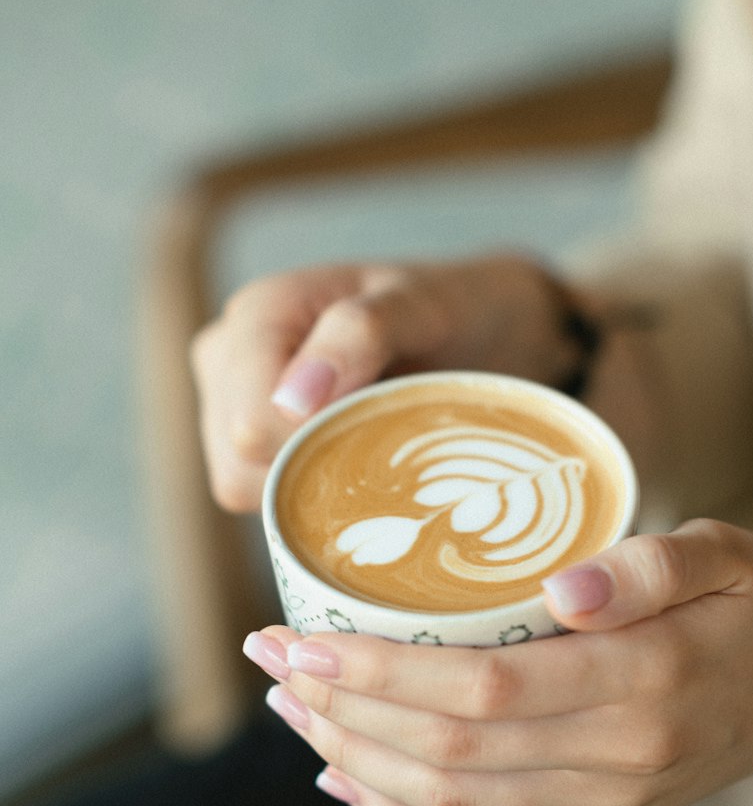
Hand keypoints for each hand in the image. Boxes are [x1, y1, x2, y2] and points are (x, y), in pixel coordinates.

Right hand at [192, 255, 581, 510]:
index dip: (314, 445)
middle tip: (382, 434)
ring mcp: (228, 400)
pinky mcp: (249, 441)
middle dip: (314, 465)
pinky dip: (311, 493)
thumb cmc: (448, 310)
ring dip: (313, 482)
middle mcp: (226, 355)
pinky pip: (262, 497)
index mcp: (257, 312)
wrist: (473, 330)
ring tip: (369, 441)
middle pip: (240, 462)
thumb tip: (290, 403)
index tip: (380, 427)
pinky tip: (353, 459)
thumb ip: (357, 336)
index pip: (250, 424)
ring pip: (245, 487)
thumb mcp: (420, 308)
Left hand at [242, 519, 752, 805]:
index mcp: (647, 681)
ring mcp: (605, 804)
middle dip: (341, 708)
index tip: (302, 636)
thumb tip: (559, 589)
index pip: (486, 690)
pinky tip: (347, 778)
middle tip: (269, 656)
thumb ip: (650, 567)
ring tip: (289, 705)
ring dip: (355, 760)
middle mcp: (618, 759)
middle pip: (449, 754)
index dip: (382, 672)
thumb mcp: (726, 551)